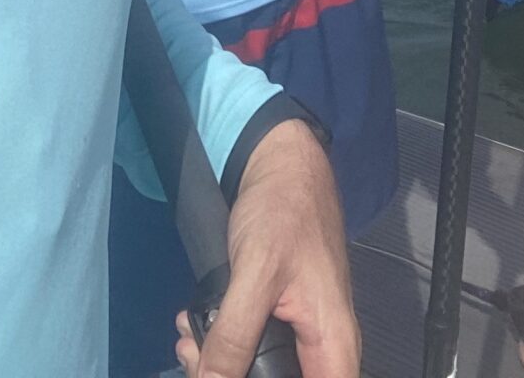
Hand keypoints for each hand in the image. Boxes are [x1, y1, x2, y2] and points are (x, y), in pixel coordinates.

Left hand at [175, 120, 358, 377]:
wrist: (280, 166)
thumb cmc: (284, 210)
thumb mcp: (256, 273)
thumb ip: (235, 335)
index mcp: (333, 344)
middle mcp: (323, 346)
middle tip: (197, 361)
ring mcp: (300, 333)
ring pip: (259, 372)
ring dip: (220, 365)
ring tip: (190, 343)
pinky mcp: (279, 318)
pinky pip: (250, 348)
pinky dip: (221, 344)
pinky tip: (197, 328)